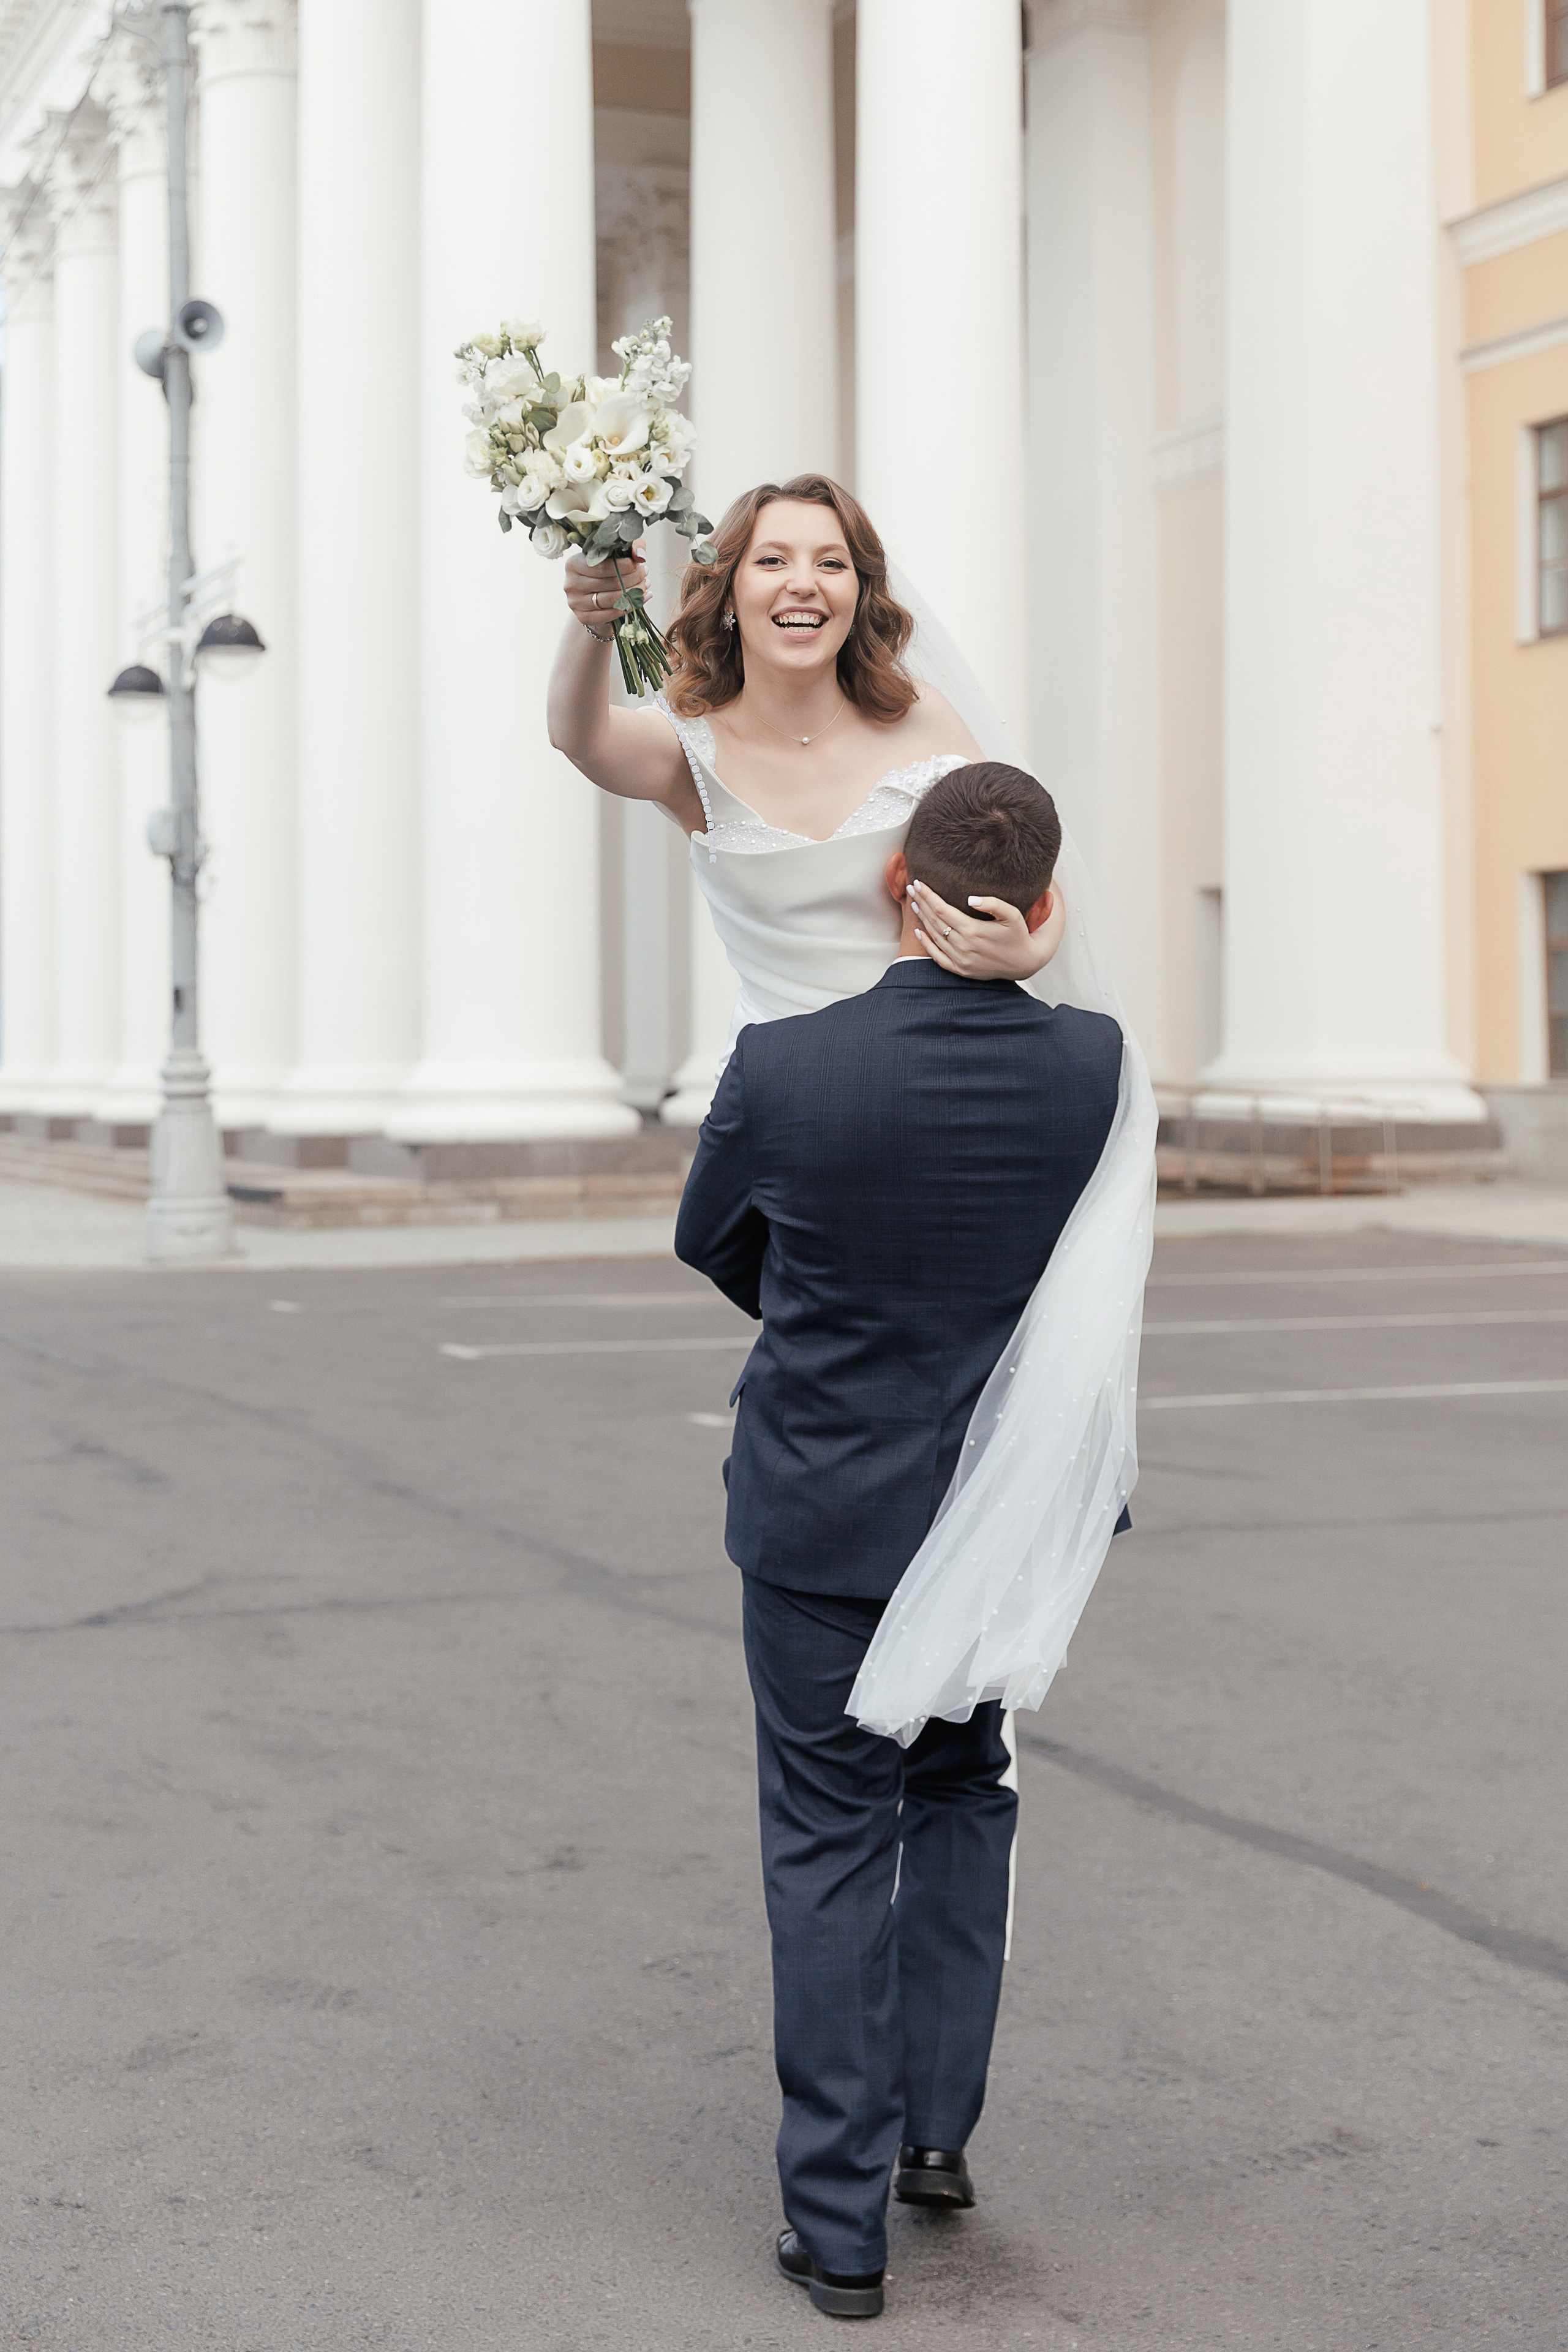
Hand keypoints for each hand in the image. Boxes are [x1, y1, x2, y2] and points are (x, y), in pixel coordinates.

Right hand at [563, 544, 647, 631]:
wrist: (590, 594)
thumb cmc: (602, 570)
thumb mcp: (613, 553)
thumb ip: (629, 547)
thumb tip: (640, 556)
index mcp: (573, 564)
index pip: (603, 566)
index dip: (625, 566)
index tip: (639, 565)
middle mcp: (571, 584)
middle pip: (609, 583)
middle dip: (633, 580)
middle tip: (645, 576)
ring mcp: (575, 603)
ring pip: (611, 600)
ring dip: (633, 594)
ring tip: (645, 587)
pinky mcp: (583, 617)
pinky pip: (610, 614)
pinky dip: (628, 608)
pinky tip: (640, 601)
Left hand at [909, 878, 1066, 980]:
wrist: (1023, 963)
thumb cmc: (1018, 934)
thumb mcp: (1012, 915)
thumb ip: (993, 904)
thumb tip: (971, 898)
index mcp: (973, 931)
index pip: (941, 909)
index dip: (928, 895)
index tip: (919, 882)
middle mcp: (963, 946)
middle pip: (934, 920)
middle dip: (921, 902)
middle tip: (911, 888)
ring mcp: (960, 960)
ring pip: (933, 936)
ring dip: (922, 918)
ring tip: (914, 903)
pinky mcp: (960, 969)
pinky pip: (936, 956)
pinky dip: (926, 944)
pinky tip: (919, 931)